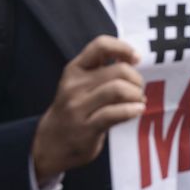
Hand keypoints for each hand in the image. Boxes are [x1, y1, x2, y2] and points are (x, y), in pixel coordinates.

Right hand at [31, 36, 144, 183]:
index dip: (123, 48)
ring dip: (136, 94)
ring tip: (138, 101)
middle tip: (138, 89)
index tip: (136, 59)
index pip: (100, 46)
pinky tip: (137, 110)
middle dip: (136, 79)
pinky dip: (132, 110)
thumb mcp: (81, 83)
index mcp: (75, 69)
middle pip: (119, 71)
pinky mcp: (86, 128)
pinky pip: (115, 113)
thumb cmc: (75, 108)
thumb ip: (102, 69)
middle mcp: (74, 86)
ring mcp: (78, 108)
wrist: (51, 144)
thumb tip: (134, 58)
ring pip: (118, 90)